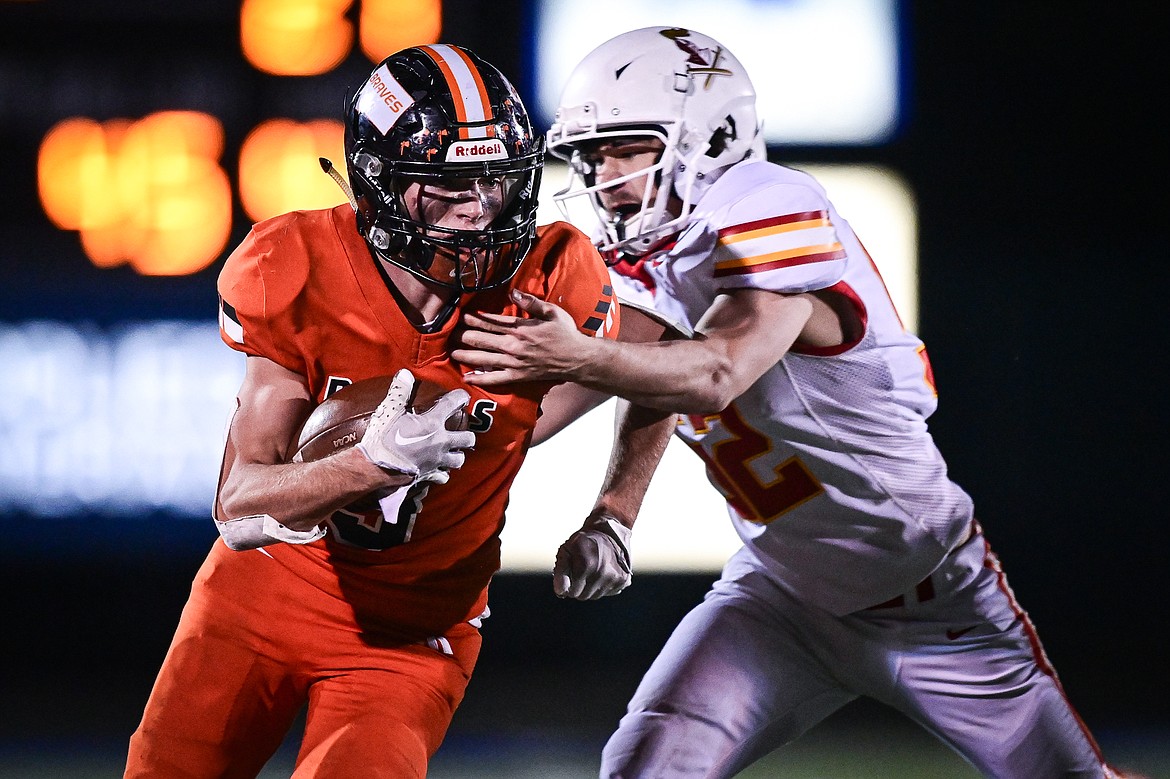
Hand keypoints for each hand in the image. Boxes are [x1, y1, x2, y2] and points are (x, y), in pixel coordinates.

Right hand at [356, 369, 475, 484]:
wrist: (374, 468)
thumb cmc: (382, 439)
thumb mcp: (389, 411)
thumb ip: (399, 392)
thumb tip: (405, 374)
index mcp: (432, 423)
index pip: (453, 404)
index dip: (460, 397)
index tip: (462, 397)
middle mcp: (440, 442)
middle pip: (467, 439)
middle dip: (467, 434)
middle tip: (460, 431)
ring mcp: (436, 460)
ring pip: (459, 459)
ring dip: (457, 454)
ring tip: (451, 450)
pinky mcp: (429, 475)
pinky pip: (443, 476)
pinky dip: (442, 473)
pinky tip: (437, 469)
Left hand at [453, 289, 592, 386]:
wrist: (577, 359)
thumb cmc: (566, 333)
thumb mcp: (551, 311)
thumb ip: (531, 302)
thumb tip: (513, 292)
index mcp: (520, 328)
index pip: (491, 323)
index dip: (474, 319)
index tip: (461, 316)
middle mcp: (513, 346)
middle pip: (482, 340)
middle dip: (464, 336)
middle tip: (450, 334)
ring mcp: (514, 363)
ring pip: (484, 358)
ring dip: (466, 355)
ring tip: (453, 353)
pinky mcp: (518, 376)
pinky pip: (495, 379)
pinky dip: (481, 378)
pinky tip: (467, 378)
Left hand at [553, 512, 632, 599]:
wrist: (608, 532)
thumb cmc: (583, 541)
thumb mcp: (566, 549)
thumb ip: (560, 571)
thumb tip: (560, 592)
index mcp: (586, 565)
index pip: (571, 592)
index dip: (567, 585)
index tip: (568, 576)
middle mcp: (601, 573)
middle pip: (582, 596)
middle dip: (578, 587)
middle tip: (579, 572)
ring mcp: (614, 578)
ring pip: (594, 596)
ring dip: (590, 587)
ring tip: (591, 571)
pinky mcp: (623, 580)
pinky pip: (607, 593)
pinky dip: (602, 586)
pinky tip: (602, 573)